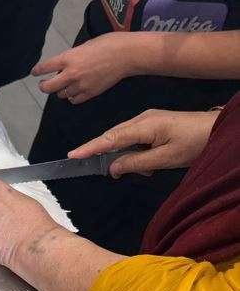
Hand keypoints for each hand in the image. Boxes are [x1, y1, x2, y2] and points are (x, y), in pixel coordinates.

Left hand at [32, 32, 136, 103]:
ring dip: (61, 90)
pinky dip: (72, 97)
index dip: (37, 71)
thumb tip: (64, 65)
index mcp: (68, 58)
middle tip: (44, 83)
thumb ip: (71, 57)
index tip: (35, 73)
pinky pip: (74, 100)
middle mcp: (71, 74)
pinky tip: (75, 92)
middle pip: (48, 87)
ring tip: (65, 85)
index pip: (45, 67)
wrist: (127, 55)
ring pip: (61, 95)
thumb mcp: (83, 46)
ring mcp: (80, 85)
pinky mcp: (90, 93)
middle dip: (44, 86)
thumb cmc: (107, 44)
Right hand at [68, 109, 218, 177]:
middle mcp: (142, 119)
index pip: (110, 139)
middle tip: (97, 170)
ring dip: (125, 157)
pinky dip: (134, 153)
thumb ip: (136, 163)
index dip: (90, 148)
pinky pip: (134, 138)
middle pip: (112, 137)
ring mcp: (147, 120)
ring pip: (123, 139)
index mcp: (144, 126)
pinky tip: (146, 165)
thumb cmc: (194, 143)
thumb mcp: (166, 158)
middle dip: (104, 154)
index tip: (73, 155)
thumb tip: (113, 168)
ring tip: (143, 171)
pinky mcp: (153, 124)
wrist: (216, 129)